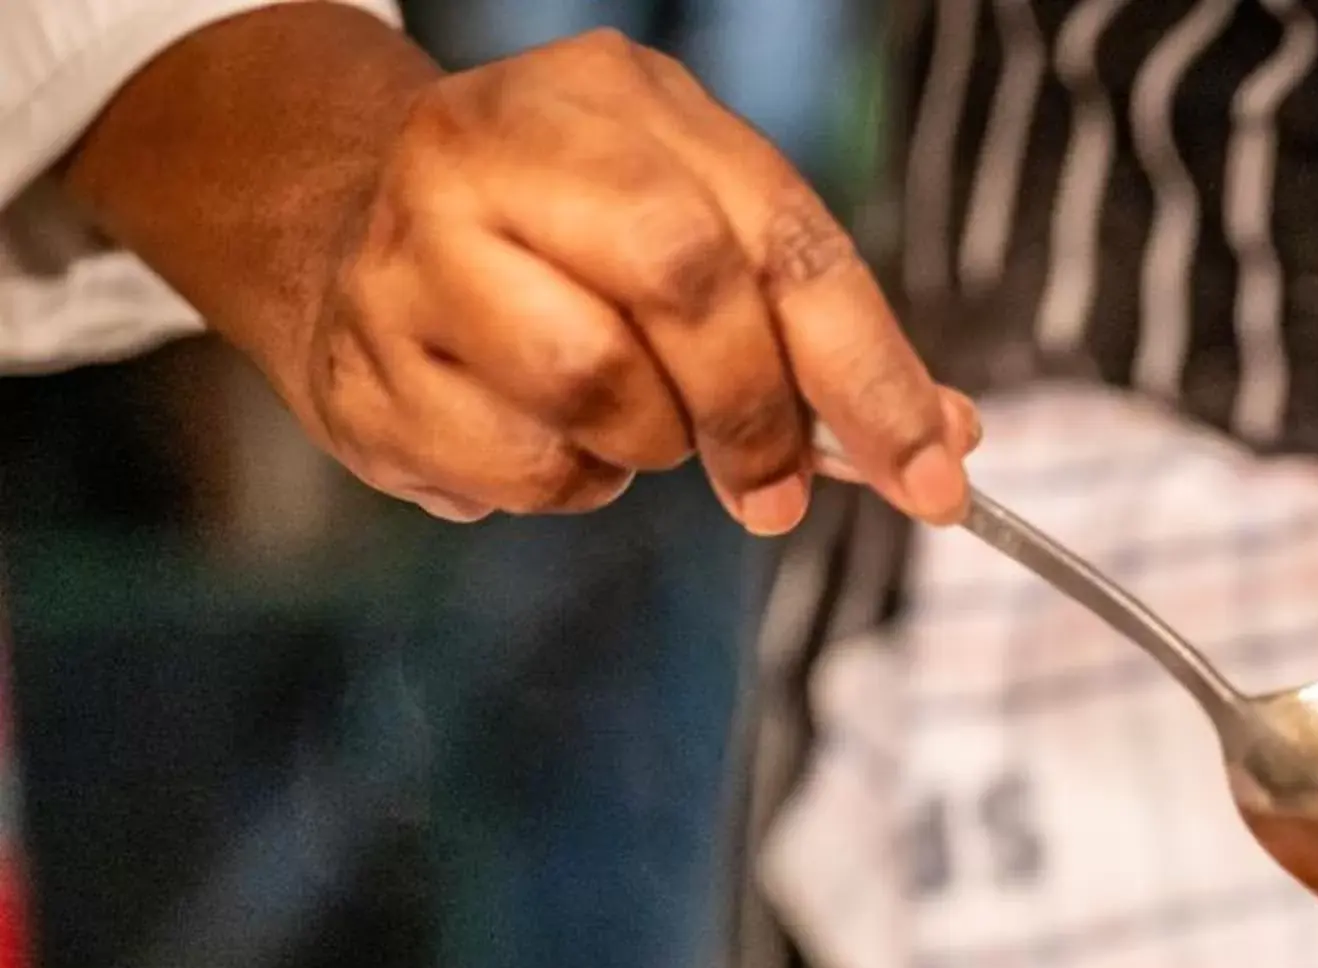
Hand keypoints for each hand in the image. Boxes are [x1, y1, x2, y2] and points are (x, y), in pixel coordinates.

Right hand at [65, 12, 970, 531]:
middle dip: (757, 413)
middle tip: (777, 488)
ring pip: (599, 387)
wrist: (343, 235)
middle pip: (687, 286)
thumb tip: (942, 440)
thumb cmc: (562, 244)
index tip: (934, 474)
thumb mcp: (701, 232)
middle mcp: (497, 146)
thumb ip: (819, 329)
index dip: (871, 370)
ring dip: (647, 445)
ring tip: (627, 422)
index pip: (781, 237)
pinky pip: (522, 468)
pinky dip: (565, 482)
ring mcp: (409, 248)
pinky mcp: (364, 362)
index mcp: (614, 99)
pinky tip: (542, 434)